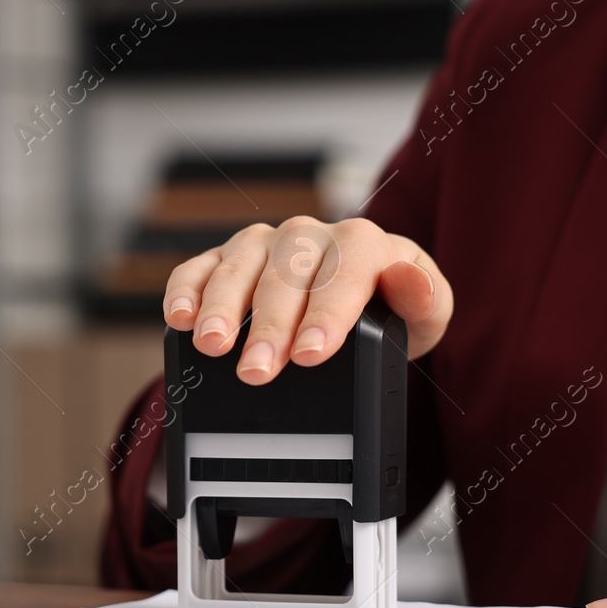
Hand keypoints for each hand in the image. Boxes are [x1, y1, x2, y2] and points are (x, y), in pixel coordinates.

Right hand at [162, 217, 453, 384]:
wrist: (357, 309)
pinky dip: (185, 290)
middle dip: (270, 327)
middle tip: (259, 371)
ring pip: (239, 267)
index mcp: (362, 243)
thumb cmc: (388, 314)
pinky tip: (180, 318)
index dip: (327, 313)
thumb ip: (425, 300)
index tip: (312, 353)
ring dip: (222, 308)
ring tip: (213, 346)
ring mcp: (263, 245)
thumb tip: (407, 277)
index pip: (345, 270)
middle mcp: (309, 236)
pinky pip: (198, 268)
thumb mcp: (425, 317)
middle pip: (286, 275)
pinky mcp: (225, 259)